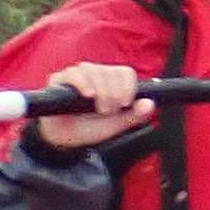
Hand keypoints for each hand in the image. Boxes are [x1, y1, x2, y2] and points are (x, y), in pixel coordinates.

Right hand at [33, 61, 150, 148]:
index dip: (129, 87)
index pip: (125, 72)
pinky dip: (83, 82)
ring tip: (99, 109)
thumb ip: (133, 116)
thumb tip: (150, 104)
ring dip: (101, 90)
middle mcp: (94, 74)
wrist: (62, 139)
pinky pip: (73, 73)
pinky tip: (88, 95)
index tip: (126, 103)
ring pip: (94, 70)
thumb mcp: (114, 125)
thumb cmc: (89, 128)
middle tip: (109, 111)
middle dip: (114, 93)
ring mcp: (77, 75)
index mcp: (110, 82)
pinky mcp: (59, 79)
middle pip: (110, 72)